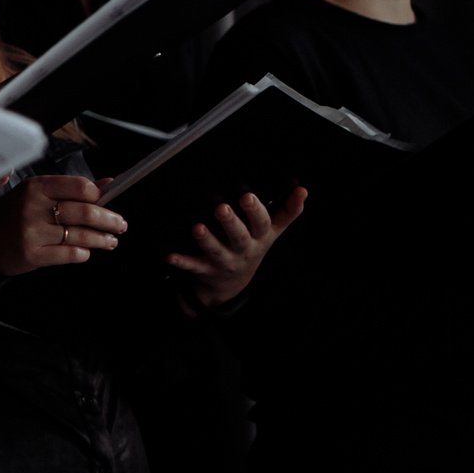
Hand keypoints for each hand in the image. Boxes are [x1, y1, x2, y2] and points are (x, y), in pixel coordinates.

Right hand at [0, 174, 125, 288]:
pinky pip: (69, 254)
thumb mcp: (34, 195)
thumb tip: (108, 183)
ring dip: (102, 239)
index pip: (79, 186)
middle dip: (109, 220)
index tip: (107, 201)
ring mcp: (32, 232)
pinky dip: (83, 253)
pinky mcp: (32, 254)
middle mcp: (33, 207)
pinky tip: (86, 252)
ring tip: (110, 241)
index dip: (99, 195)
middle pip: (85, 212)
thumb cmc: (10, 217)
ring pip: (80, 235)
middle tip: (120, 225)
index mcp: (36, 187)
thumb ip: (69, 189)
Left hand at [166, 187, 306, 307]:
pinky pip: (193, 265)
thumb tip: (303, 190)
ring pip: (215, 251)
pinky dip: (182, 261)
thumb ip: (288, 210)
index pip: (261, 223)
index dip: (255, 210)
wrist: (233, 283)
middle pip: (238, 237)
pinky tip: (170, 256)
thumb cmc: (252, 245)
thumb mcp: (272, 231)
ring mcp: (223, 260)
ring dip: (206, 240)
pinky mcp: (205, 269)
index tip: (247, 195)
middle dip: (230, 223)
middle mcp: (242, 249)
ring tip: (197, 227)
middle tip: (221, 208)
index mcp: (259, 237)